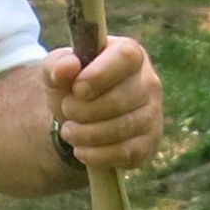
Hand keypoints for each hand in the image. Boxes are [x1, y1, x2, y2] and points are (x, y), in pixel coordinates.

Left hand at [46, 34, 164, 173]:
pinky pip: (125, 152)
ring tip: (69, 130)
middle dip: (84, 110)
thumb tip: (68, 66)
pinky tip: (81, 150)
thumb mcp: (58, 71)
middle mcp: (149, 81)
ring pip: (122, 128)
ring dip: (86, 134)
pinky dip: (97, 154)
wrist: (81, 118)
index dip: (99, 74)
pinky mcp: (149, 142)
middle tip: (66, 109)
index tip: (77, 88)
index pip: (126, 57)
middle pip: (121, 99)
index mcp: (130, 54)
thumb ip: (57, 64)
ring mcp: (152, 113)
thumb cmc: (74, 86)